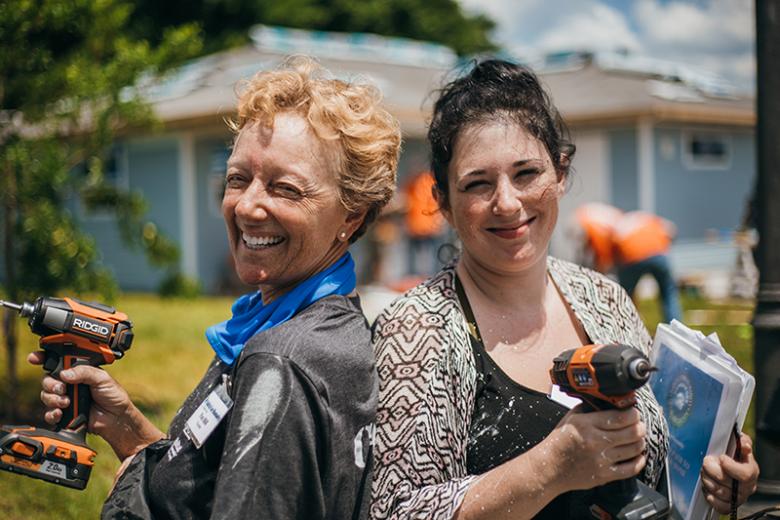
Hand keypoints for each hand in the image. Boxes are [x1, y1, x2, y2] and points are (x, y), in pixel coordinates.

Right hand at [28, 351, 163, 459]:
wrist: (116, 417)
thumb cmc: (113, 395)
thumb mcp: (102, 378)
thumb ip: (84, 372)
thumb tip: (65, 374)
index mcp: (78, 370)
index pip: (57, 361)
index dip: (43, 358)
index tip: (34, 358)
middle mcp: (69, 383)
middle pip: (47, 379)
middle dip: (51, 384)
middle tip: (62, 389)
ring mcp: (65, 397)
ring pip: (46, 395)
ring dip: (53, 399)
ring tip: (66, 402)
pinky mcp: (63, 413)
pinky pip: (48, 413)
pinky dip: (52, 413)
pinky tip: (61, 413)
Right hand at [545, 405, 646, 491]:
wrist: (549, 467)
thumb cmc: (559, 442)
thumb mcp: (570, 418)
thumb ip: (589, 408)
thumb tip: (608, 402)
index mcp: (587, 424)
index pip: (621, 417)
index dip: (633, 414)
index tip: (633, 412)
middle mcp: (595, 441)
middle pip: (632, 432)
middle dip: (640, 426)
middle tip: (638, 424)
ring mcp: (601, 459)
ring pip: (634, 448)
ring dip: (641, 441)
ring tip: (638, 438)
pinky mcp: (604, 475)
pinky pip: (631, 469)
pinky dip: (639, 461)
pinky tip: (638, 455)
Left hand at [701, 433, 759, 513]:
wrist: (724, 465)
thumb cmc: (731, 453)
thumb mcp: (737, 443)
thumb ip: (742, 441)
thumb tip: (744, 444)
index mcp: (751, 470)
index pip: (745, 474)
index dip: (730, 467)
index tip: (721, 458)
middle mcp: (748, 486)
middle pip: (730, 484)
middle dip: (713, 472)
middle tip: (706, 463)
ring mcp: (739, 497)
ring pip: (722, 494)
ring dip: (708, 482)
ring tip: (704, 473)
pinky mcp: (730, 504)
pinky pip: (721, 507)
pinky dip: (711, 498)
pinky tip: (706, 489)